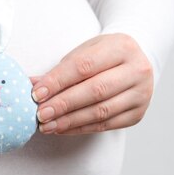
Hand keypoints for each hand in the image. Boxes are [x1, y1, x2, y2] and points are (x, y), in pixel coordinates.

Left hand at [31, 33, 153, 134]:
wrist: (134, 62)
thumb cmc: (104, 57)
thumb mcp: (84, 53)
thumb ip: (60, 70)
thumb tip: (31, 85)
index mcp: (123, 47)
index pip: (85, 66)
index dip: (58, 81)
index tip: (36, 94)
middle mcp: (138, 69)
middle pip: (95, 90)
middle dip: (63, 104)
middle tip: (40, 114)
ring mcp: (141, 93)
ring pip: (101, 111)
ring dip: (70, 120)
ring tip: (47, 125)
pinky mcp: (138, 113)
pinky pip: (106, 125)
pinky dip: (81, 128)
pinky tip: (63, 128)